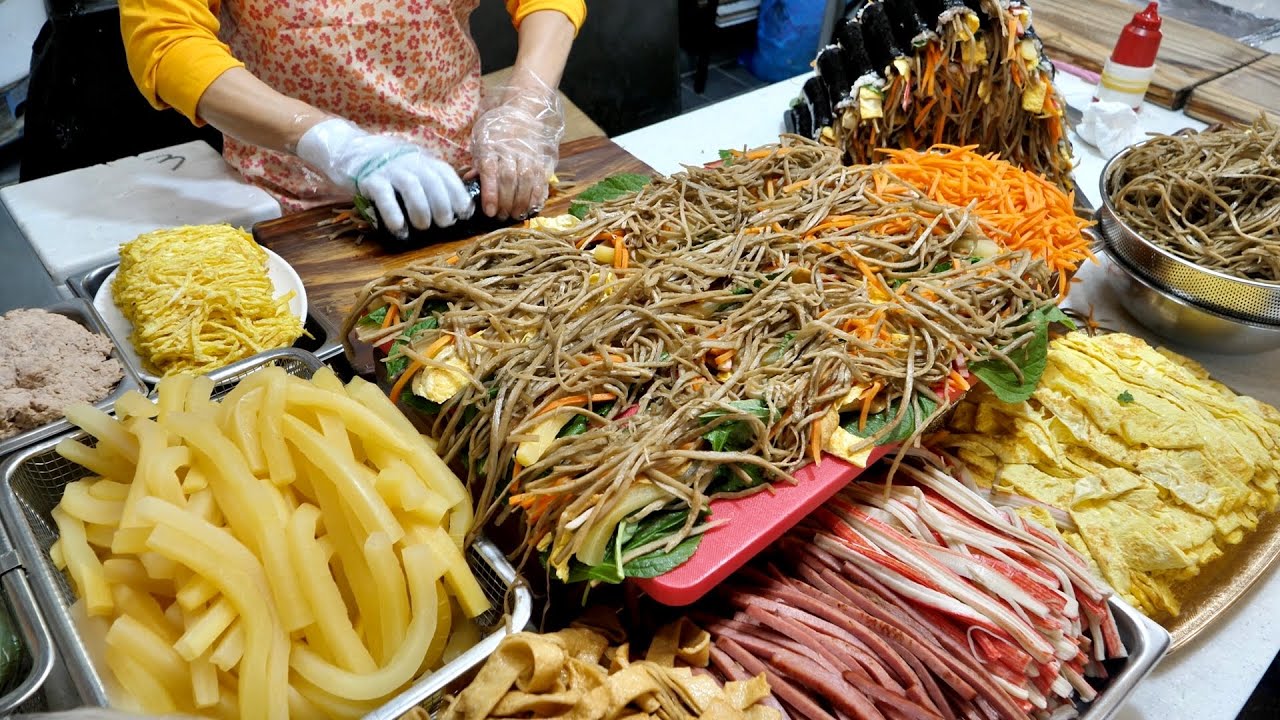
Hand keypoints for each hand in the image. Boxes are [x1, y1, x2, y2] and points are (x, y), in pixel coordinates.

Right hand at [297, 118, 472, 237]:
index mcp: (421, 159)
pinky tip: (399, 229)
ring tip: (422, 227)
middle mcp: (408, 161)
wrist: (346, 148)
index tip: (464, 213)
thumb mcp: (409, 166)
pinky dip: (394, 214)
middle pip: (432, 181)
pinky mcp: (368, 178)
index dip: (458, 193)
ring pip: (411, 187)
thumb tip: (451, 209)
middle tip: (444, 224)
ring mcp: (388, 168)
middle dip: (443, 205)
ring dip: (421, 210)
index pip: (446, 173)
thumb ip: (427, 180)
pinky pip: (384, 196)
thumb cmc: (384, 165)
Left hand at [471, 84, 564, 219]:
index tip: (489, 211)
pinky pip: (541, 178)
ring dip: (522, 202)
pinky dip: (538, 195)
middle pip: (509, 179)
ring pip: (526, 180)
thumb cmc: (496, 129)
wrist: (522, 110)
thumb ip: (477, 162)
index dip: (490, 193)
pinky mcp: (541, 158)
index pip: (490, 172)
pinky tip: (532, 206)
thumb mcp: (480, 141)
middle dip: (505, 202)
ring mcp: (528, 154)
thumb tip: (469, 180)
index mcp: (491, 146)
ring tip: (516, 215)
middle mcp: (510, 150)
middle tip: (501, 216)